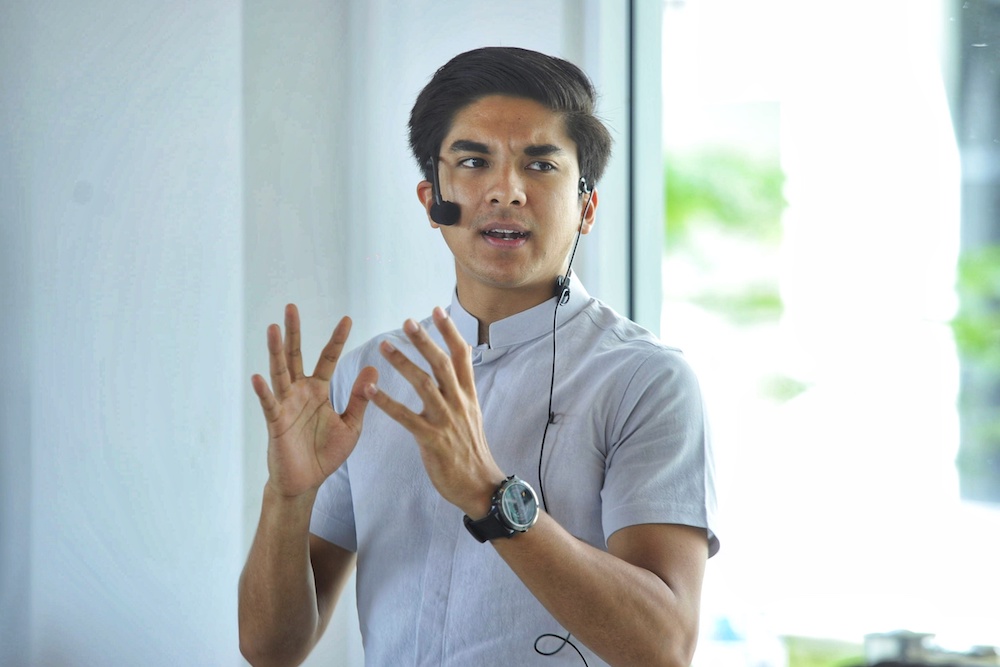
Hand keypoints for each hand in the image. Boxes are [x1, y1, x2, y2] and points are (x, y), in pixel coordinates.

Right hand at [251, 305, 376, 497]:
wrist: (306, 483)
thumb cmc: (326, 454)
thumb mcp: (351, 425)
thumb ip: (360, 398)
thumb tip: (373, 367)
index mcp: (319, 390)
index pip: (327, 358)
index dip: (336, 339)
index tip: (347, 318)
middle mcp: (300, 392)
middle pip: (295, 355)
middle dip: (294, 332)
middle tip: (291, 307)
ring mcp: (286, 405)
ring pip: (279, 373)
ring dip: (275, 351)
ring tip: (273, 328)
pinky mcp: (276, 423)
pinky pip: (269, 404)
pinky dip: (263, 391)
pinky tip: (258, 377)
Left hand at [364, 307, 504, 516]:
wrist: (480, 486)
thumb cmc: (471, 451)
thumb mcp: (472, 416)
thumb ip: (460, 393)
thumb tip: (452, 372)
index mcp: (468, 396)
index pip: (462, 355)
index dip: (449, 331)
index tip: (437, 310)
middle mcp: (459, 403)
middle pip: (442, 363)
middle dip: (424, 340)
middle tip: (407, 321)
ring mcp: (446, 420)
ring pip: (424, 384)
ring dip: (403, 362)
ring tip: (384, 346)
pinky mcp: (432, 439)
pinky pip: (406, 417)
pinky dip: (386, 402)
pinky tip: (370, 390)